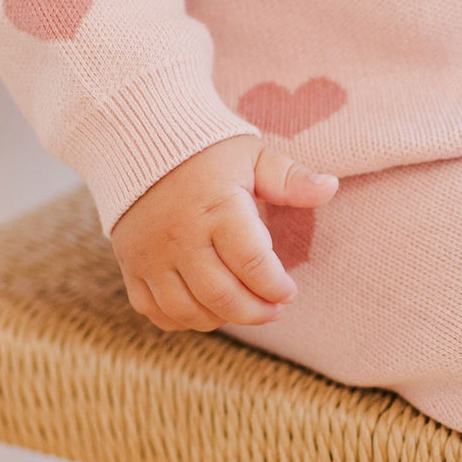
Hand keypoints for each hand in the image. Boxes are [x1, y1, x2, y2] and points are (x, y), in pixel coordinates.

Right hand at [111, 134, 337, 331]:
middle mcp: (180, 236)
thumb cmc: (207, 152)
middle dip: (257, 312)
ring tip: (245, 308)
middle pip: (222, 296)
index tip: (290, 291)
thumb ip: (291, 178)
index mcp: (217, 208)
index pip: (253, 264)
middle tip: (275, 309)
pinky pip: (154, 310)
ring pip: (188, 310)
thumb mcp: (253, 156)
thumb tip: (330, 187)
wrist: (137, 141)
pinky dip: (183, 320)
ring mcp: (150, 254)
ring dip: (223, 319)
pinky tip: (207, 309)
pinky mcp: (130, 265)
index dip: (277, 287)